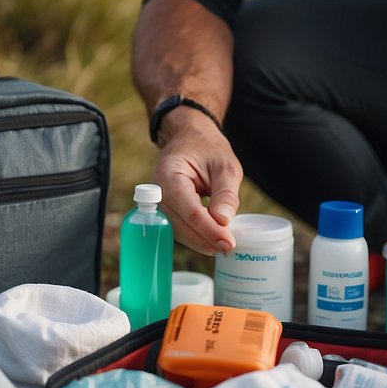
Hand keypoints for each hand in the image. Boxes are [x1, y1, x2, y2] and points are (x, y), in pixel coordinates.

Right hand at [152, 109, 241, 255]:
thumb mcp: (225, 166)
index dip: (208, 229)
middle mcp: (157, 191)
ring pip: (177, 231)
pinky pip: (178, 228)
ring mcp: (158, 202)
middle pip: (179, 225)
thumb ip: (226, 194)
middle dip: (204, 239)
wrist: (192, 139)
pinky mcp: (165, 210)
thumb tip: (223, 222)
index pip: (188, 209)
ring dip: (200, 241)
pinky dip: (196, 236)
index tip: (228, 243)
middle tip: (228, 249)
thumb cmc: (208, 150)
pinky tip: (213, 239)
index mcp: (169, 174)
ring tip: (224, 245)